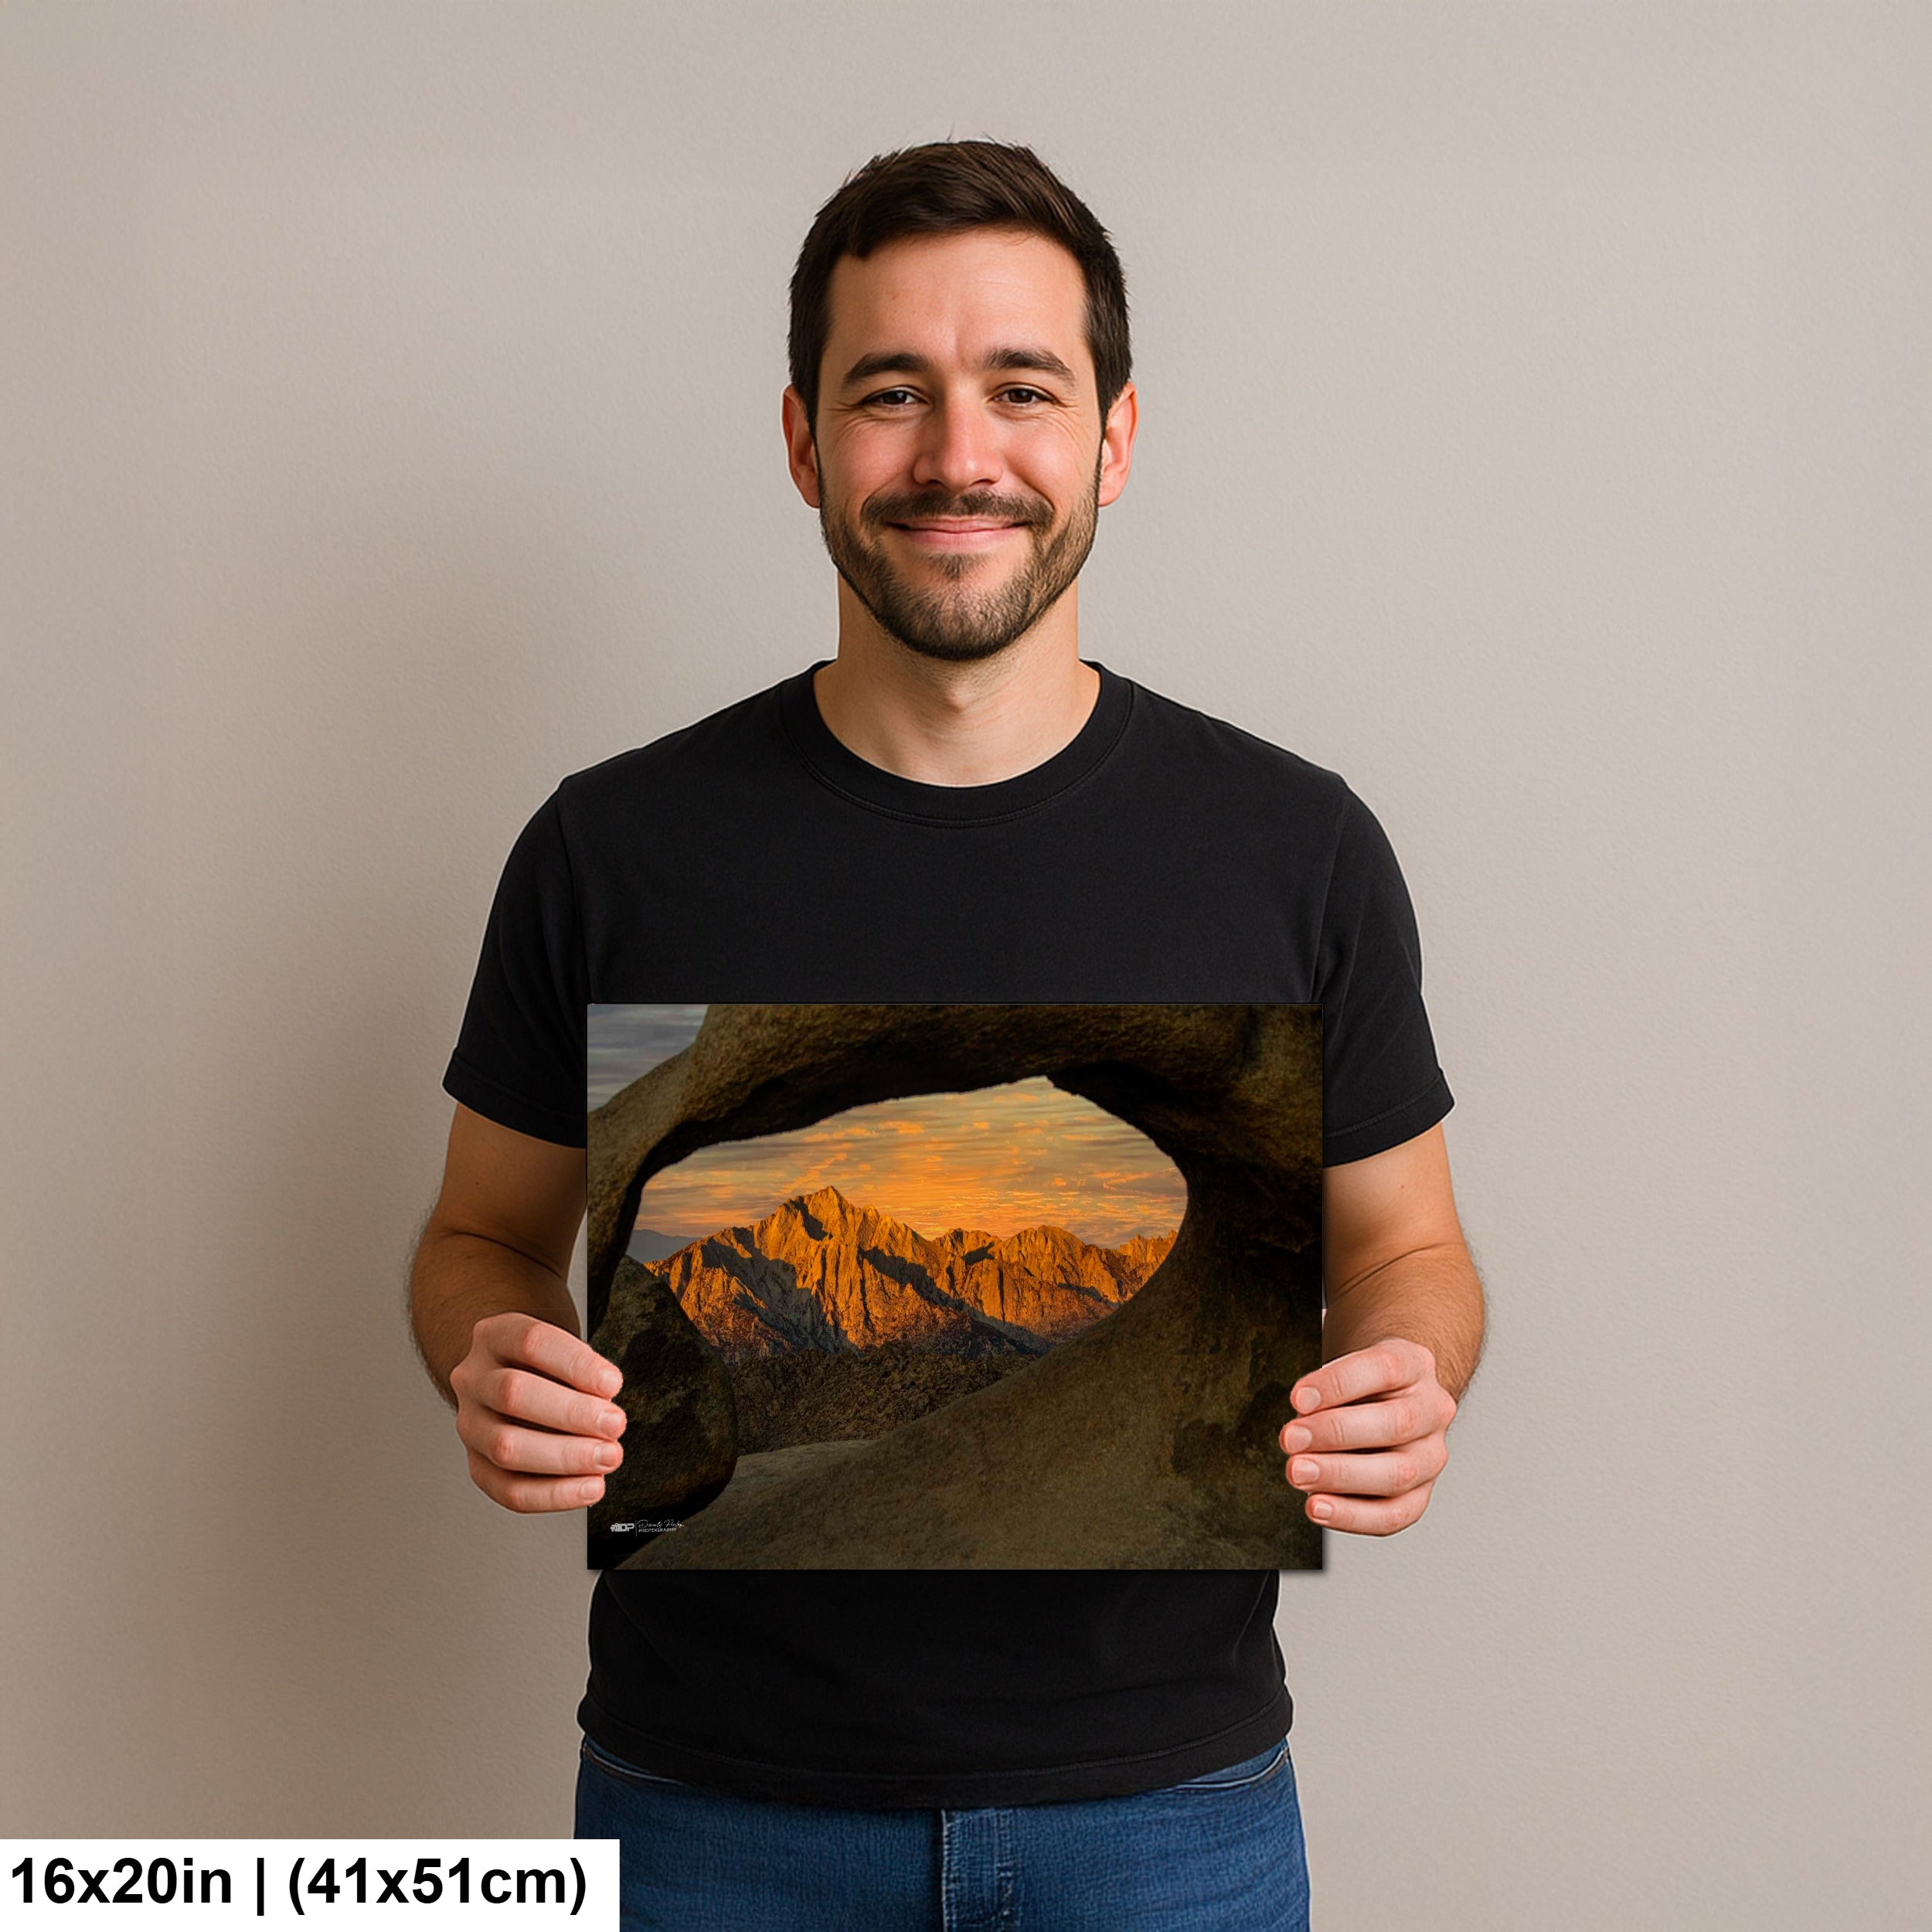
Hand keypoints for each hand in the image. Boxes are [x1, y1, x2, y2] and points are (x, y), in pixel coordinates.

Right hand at [450, 1312, 626, 1513]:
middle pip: (513, 1393)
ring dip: (565, 1457)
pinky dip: (554, 1494)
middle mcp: (473, 1378)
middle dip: (572, 1414)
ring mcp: (469, 1423)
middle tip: (615, 1425)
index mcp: (495, 1336)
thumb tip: (605, 1407)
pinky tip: (590, 1487)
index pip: (531, 1342)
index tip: (613, 1383)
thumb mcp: (562, 1348)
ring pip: (505, 1446)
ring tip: (608, 1457)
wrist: (509, 1377)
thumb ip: (582, 1371)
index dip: (575, 1364)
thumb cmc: (546, 1364)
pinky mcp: (477, 1464)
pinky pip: (508, 1490)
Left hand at [1279, 1338, 1456, 1535]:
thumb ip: (1326, 1391)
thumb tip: (1302, 1425)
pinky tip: (1317, 1507)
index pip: (1383, 1369)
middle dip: (1335, 1433)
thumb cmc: (1360, 1384)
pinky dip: (1352, 1516)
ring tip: (1298, 1473)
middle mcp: (1432, 1410)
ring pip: (1398, 1474)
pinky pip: (1393, 1515)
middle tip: (1290, 1439)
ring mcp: (1432, 1455)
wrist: (1389, 1401)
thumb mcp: (1346, 1367)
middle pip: (1396, 1424)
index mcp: (1415, 1365)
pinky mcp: (1420, 1494)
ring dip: (1340, 1476)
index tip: (1297, 1398)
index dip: (1338, 1384)